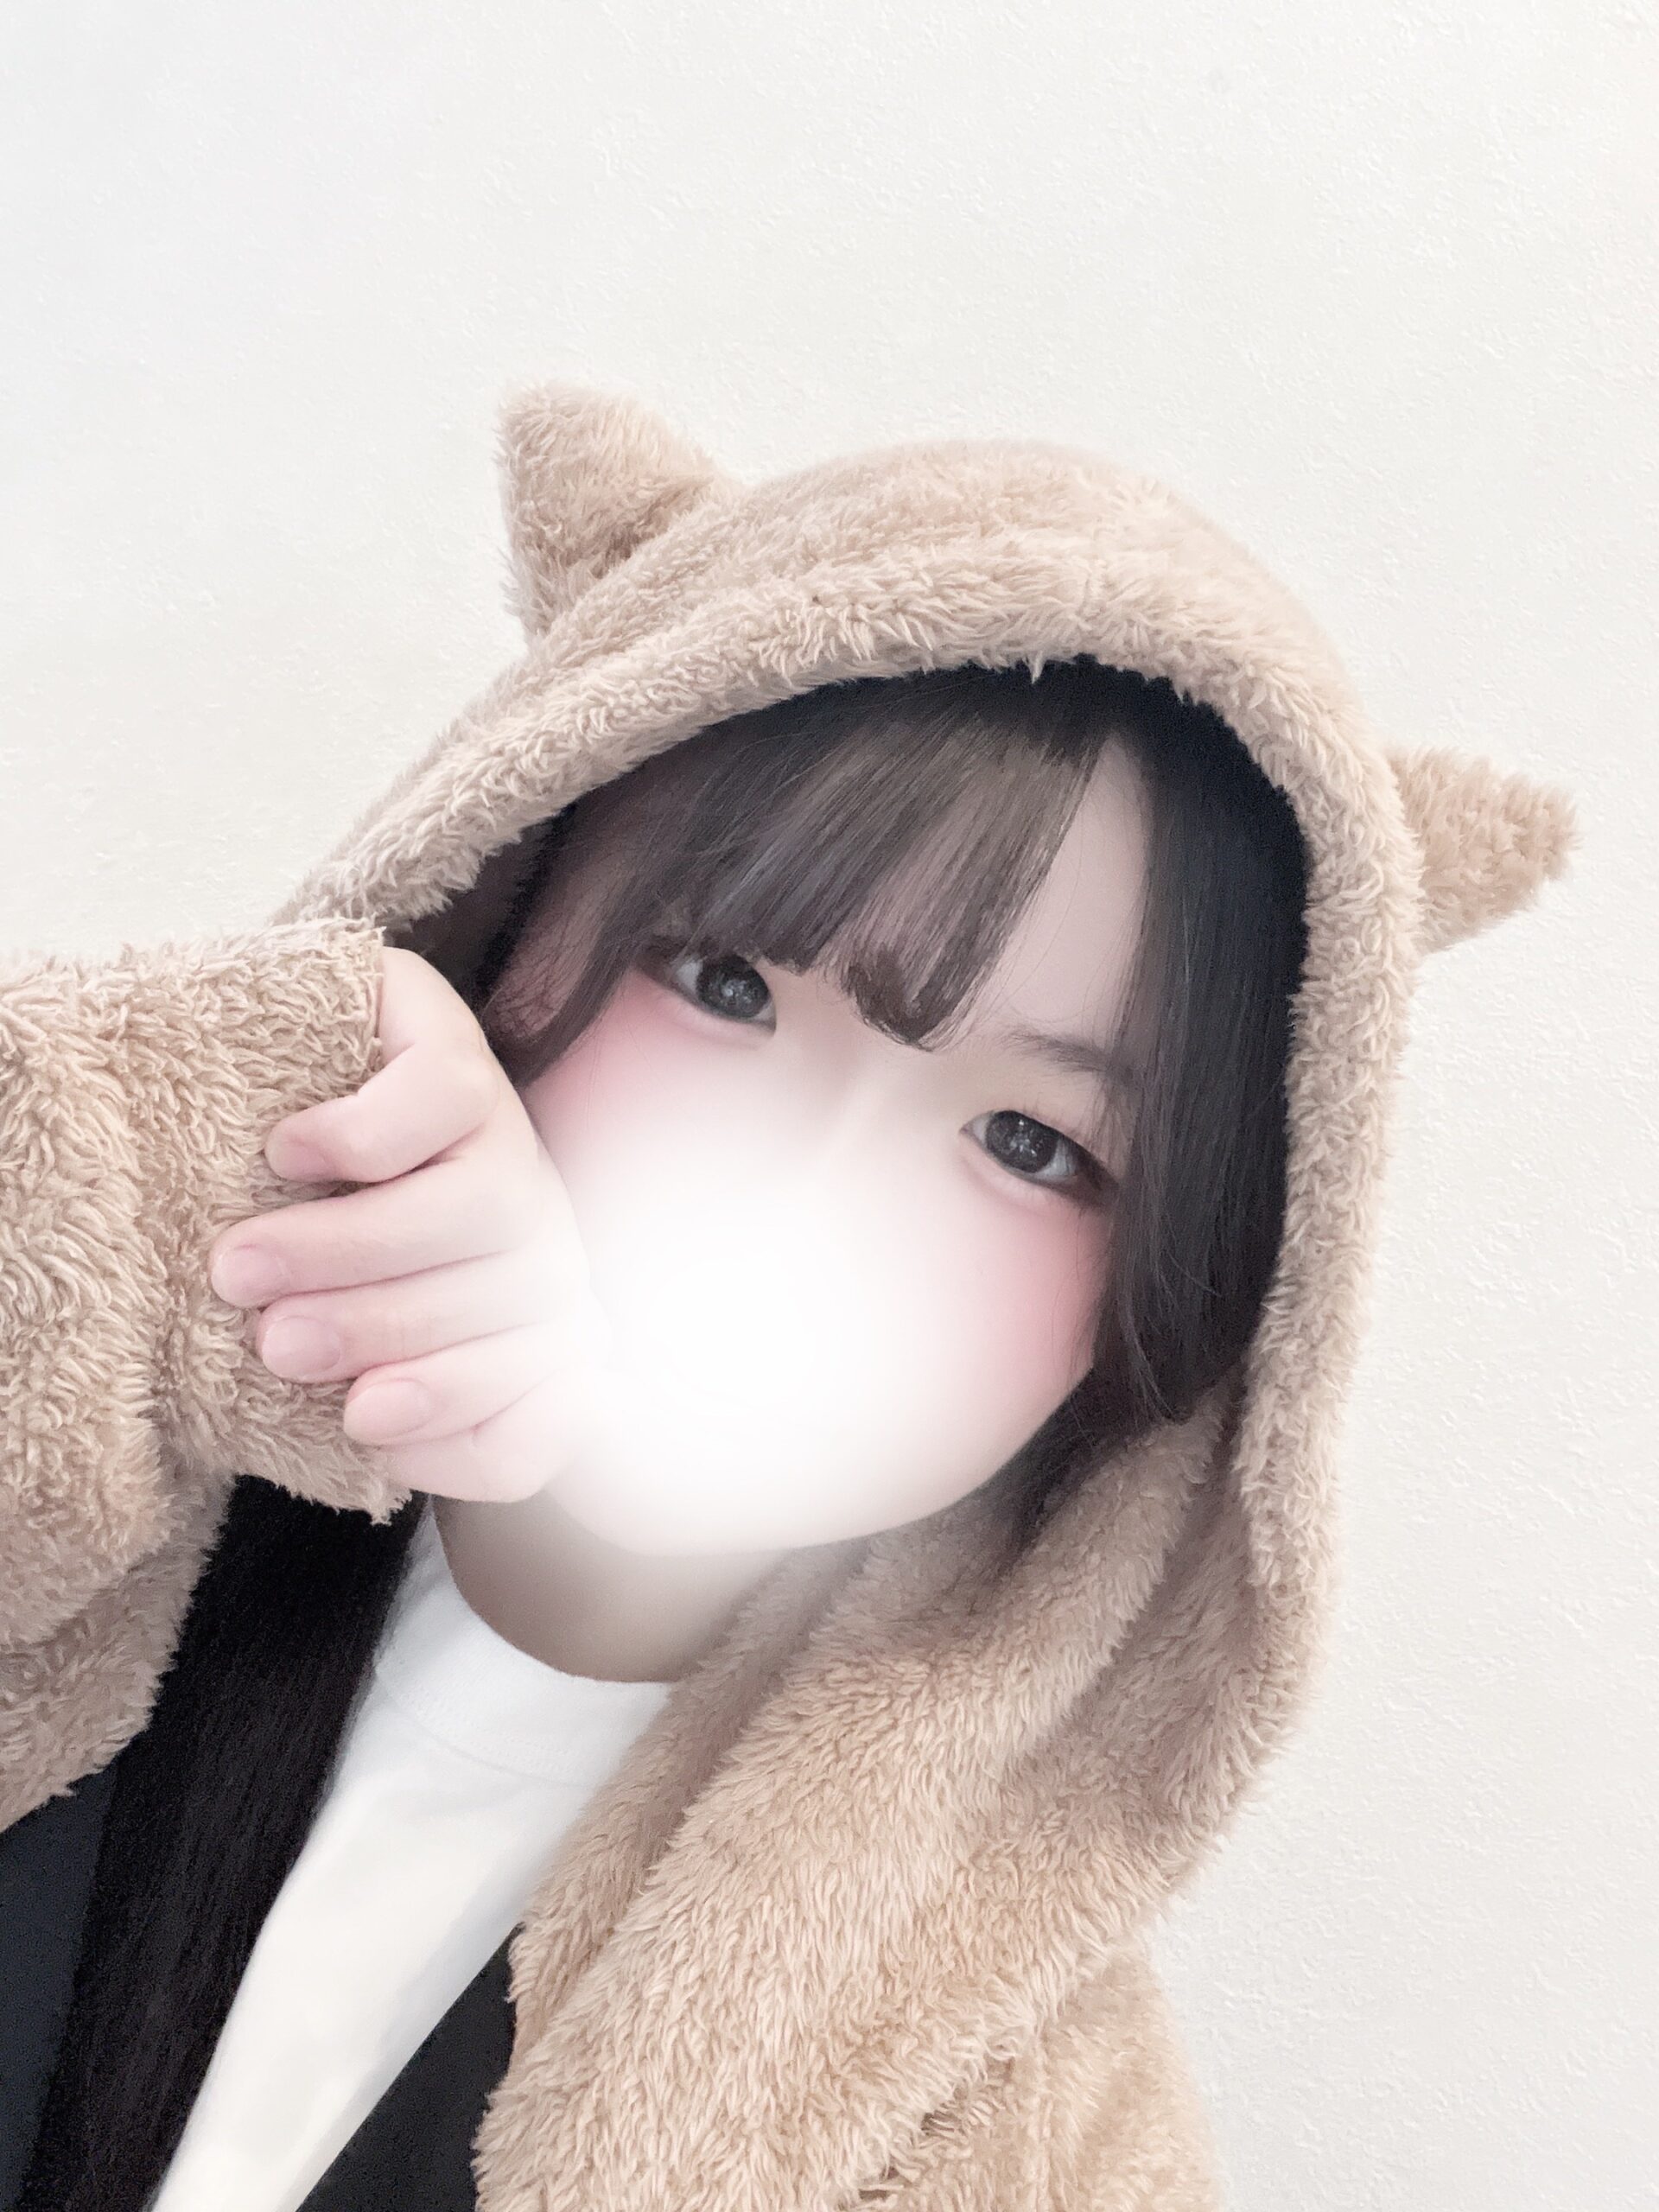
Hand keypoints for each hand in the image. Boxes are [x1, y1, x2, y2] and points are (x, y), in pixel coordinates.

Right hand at [207, 945, 613, 1503]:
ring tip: (244, 1266)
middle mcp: (535, 1227)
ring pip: (483, 1202)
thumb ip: (412, 1420)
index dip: (466, 1406)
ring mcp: (503, 1129)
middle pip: (516, 1293)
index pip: (547, 1386)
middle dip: (385, 1326)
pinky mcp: (453, 1041)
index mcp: (521, 1319)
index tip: (361, 1419)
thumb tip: (504, 1420)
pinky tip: (289, 1153)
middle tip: (275, 1341)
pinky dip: (368, 1134)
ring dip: (355, 1246)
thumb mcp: (336, 1357)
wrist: (236, 1092)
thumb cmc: (290, 1255)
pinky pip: (448, 1094)